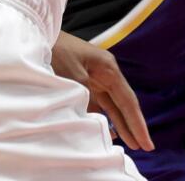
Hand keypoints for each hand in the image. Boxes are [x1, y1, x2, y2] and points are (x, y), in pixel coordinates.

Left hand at [51, 31, 153, 151]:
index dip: (137, 123)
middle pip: (124, 104)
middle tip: (145, 147)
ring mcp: (96, 79)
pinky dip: (106, 118)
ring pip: (113, 106)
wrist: (39, 36)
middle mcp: (106, 74)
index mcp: (108, 68)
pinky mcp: (85, 83)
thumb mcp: (72, 74)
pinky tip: (110, 132)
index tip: (146, 141)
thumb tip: (96, 119)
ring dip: (121, 124)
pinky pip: (100, 105)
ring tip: (132, 144)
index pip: (127, 101)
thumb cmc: (57, 51)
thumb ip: (86, 97)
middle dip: (134, 126)